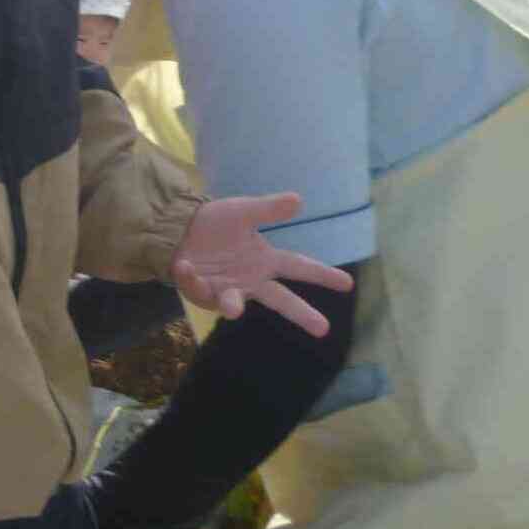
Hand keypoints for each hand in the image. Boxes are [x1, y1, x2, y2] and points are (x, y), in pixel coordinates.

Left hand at [172, 193, 355, 338]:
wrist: (180, 228)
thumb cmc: (216, 223)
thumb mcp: (243, 211)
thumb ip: (269, 209)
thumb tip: (299, 199)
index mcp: (265, 260)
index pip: (299, 267)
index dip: (323, 275)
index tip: (348, 284)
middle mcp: (251, 280)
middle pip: (280, 300)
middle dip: (300, 313)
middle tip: (323, 329)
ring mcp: (227, 289)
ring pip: (234, 302)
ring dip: (232, 304)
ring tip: (233, 308)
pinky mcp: (201, 291)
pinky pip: (198, 288)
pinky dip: (191, 278)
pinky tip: (185, 266)